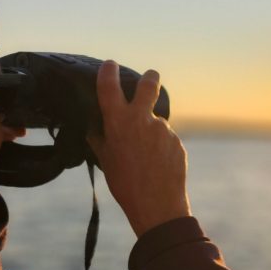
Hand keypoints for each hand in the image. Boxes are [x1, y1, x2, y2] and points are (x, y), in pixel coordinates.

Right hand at [86, 61, 191, 237]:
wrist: (157, 205)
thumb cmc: (125, 184)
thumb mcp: (105, 160)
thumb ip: (99, 139)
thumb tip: (93, 127)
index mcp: (119, 122)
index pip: (110, 86)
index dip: (109, 71)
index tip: (110, 65)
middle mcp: (143, 120)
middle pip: (150, 84)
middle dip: (150, 77)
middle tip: (151, 76)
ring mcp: (164, 130)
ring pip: (157, 123)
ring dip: (152, 133)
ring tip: (145, 158)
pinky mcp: (177, 142)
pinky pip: (166, 140)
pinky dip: (161, 148)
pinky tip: (156, 165)